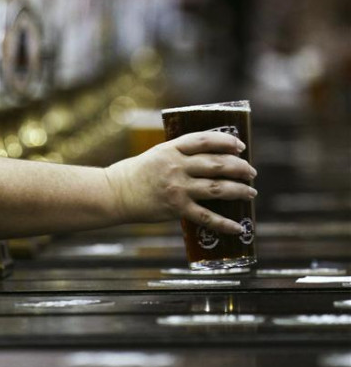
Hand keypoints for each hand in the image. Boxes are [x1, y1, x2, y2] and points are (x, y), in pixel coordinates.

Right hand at [104, 131, 256, 233]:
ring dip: (239, 190)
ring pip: (217, 188)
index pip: (204, 140)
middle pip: (217, 164)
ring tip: (250, 192)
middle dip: (239, 168)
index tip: (240, 146)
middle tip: (251, 172)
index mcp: (171, 149)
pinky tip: (239, 226)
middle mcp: (176, 166)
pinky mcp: (175, 208)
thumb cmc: (136, 174)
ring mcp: (177, 187)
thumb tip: (210, 161)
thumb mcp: (157, 155)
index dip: (226, 141)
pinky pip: (206, 217)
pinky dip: (224, 223)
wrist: (115, 194)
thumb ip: (179, 155)